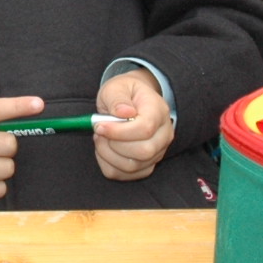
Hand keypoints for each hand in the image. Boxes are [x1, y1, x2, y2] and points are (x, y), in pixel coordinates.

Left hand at [93, 68, 173, 182]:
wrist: (132, 102)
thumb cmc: (124, 94)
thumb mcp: (116, 87)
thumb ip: (117, 98)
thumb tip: (123, 112)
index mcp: (158, 111)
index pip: (145, 128)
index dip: (119, 132)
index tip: (99, 126)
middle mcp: (164, 134)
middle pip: (143, 151)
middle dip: (113, 144)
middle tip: (99, 131)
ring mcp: (158, 152)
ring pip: (133, 166)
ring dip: (108, 155)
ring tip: (101, 138)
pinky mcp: (147, 165)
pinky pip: (126, 175)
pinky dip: (109, 165)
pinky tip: (105, 149)